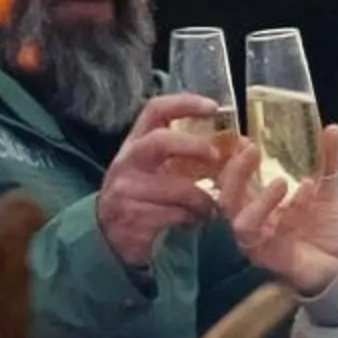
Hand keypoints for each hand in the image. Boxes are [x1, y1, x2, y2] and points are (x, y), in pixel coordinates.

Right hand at [98, 93, 227, 267]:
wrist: (108, 234)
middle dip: (194, 146)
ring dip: (202, 198)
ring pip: (176, 187)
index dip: (185, 103)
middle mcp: (127, 161)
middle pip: (160, 141)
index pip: (156, 110)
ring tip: (212, 205)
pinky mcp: (133, 216)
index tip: (214, 107)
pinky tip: (195, 219)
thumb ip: (178, 152)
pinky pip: (174, 214)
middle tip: (215, 156)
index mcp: (135, 142)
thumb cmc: (140, 194)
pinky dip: (192, 217)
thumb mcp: (151, 166)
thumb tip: (230, 143)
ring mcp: (127, 189)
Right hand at [219, 122, 337, 297]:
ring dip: (258, 200)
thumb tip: (332, 128)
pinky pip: (264, 238)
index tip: (245, 138)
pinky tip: (304, 195)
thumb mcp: (326, 189)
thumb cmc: (324, 228)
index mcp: (259, 200)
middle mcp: (252, 218)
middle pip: (228, 195)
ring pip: (239, 220)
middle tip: (252, 150)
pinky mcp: (267, 257)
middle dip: (236, 172)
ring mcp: (257, 239)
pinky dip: (285, 214)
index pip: (236, 177)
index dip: (235, 157)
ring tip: (281, 182)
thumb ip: (327, 160)